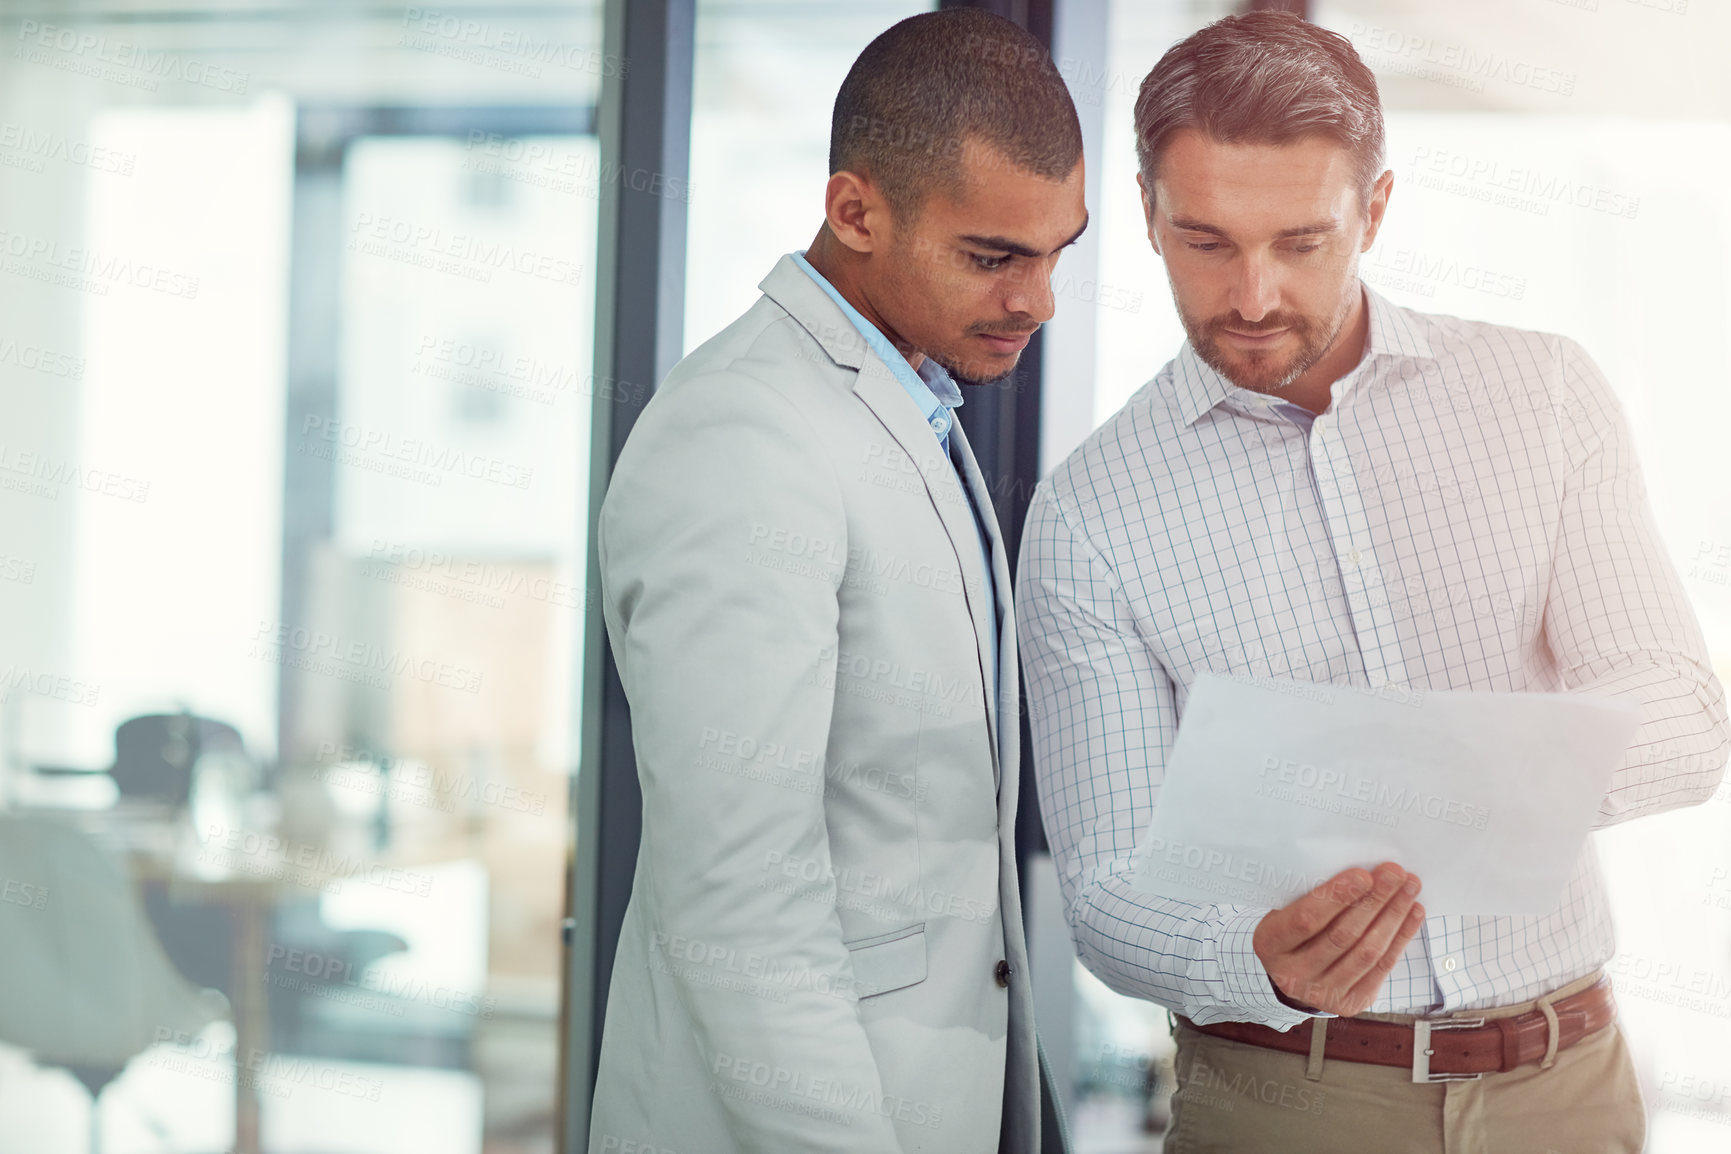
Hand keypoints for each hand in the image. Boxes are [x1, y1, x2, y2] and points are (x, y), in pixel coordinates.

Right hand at [1252, 862, 1425, 1016]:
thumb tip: (1363, 873)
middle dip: (1374, 901)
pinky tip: (1412, 913)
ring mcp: (1321, 993)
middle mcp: (1293, 974)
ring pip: (1367, 952)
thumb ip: (1314, 896)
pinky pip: (1382, 968)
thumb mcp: (1286, 909)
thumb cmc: (1293, 928)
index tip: (1364, 874)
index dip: (1337, 897)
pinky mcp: (1349, 1002)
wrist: (1291, 972)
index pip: (1306, 919)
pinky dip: (1400, 937)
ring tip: (1409, 889)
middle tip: (1395, 874)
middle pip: (1342, 935)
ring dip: (1393, 917)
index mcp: (1270, 944)